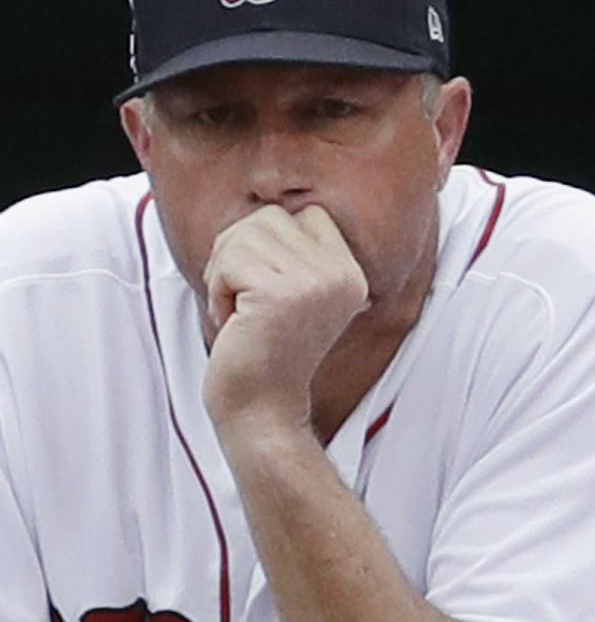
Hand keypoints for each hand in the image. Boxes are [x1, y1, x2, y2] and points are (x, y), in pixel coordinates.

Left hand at [201, 205, 368, 436]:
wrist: (262, 412)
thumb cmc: (262, 354)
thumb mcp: (291, 295)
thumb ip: (290, 253)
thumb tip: (264, 208)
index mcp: (350, 274)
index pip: (305, 213)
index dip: (269, 241)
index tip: (264, 288)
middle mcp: (342, 275)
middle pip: (269, 217)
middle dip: (238, 253)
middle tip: (243, 300)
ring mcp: (315, 284)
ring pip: (244, 234)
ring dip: (224, 272)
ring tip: (238, 312)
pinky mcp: (280, 295)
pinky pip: (227, 261)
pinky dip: (216, 291)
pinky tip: (231, 322)